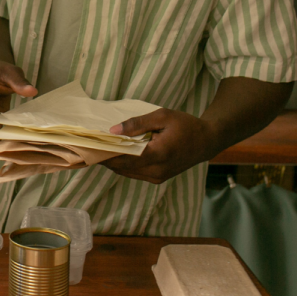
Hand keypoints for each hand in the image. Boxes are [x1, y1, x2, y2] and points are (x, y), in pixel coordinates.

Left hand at [102, 108, 222, 183]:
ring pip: (126, 172)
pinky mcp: (157, 179)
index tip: (89, 144)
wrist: (207, 141)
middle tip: (90, 145)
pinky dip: (123, 164)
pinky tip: (117, 153)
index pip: (122, 158)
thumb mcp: (162, 116)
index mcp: (158, 154)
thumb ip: (137, 124)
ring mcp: (157, 177)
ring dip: (113, 162)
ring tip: (101, 147)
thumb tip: (113, 131)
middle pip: (121, 167)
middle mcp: (156, 171)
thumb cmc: (186, 125)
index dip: (104, 153)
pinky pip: (134, 173)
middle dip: (105, 157)